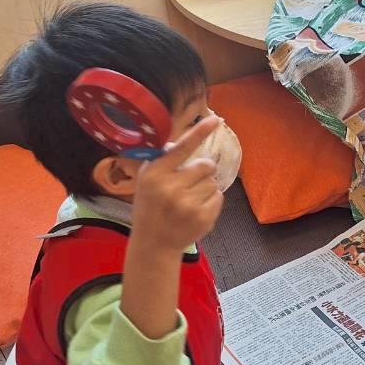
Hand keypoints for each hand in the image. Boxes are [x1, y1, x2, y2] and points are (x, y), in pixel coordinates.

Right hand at [120, 117, 223, 340]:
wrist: (153, 244)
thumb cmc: (150, 208)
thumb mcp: (146, 181)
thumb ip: (162, 162)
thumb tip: (182, 141)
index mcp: (155, 173)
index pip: (181, 147)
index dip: (199, 132)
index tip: (215, 119)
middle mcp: (170, 187)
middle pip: (206, 165)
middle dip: (202, 172)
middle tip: (189, 185)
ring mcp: (187, 204)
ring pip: (213, 182)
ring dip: (205, 189)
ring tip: (188, 202)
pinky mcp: (202, 217)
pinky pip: (218, 197)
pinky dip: (211, 203)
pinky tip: (195, 212)